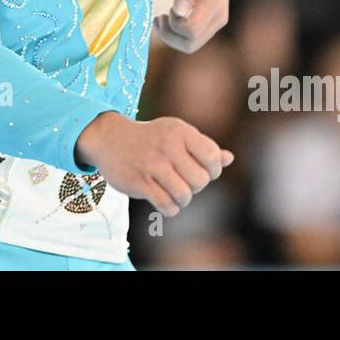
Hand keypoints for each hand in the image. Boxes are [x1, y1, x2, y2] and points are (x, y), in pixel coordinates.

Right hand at [76, 111, 233, 216]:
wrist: (109, 138)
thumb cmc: (150, 138)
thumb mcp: (176, 134)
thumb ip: (202, 147)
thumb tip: (230, 159)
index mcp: (180, 131)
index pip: (212, 157)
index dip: (213, 171)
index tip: (203, 172)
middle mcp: (167, 145)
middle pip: (200, 181)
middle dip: (196, 187)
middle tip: (184, 183)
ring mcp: (152, 164)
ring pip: (184, 195)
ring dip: (183, 200)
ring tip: (175, 194)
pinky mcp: (139, 181)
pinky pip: (166, 205)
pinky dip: (170, 208)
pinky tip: (165, 201)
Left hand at [152, 0, 231, 52]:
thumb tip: (179, 11)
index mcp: (213, 3)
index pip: (191, 30)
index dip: (174, 23)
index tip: (168, 8)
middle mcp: (218, 17)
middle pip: (190, 43)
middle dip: (169, 34)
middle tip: (158, 17)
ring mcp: (215, 21)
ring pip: (190, 45)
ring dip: (171, 37)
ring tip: (160, 19)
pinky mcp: (209, 22)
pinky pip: (191, 38)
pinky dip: (176, 34)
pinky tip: (169, 18)